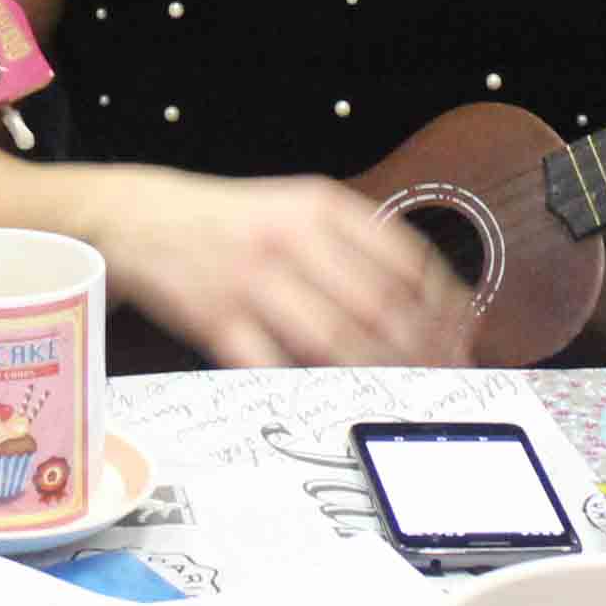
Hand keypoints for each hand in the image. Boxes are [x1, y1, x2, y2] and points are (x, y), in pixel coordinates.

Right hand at [105, 172, 472, 369]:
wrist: (142, 218)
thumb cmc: (233, 223)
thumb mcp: (297, 207)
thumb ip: (355, 244)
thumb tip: (428, 300)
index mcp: (319, 207)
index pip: (405, 258)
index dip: (444, 306)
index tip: (463, 337)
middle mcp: (289, 238)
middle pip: (378, 306)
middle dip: (421, 352)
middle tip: (442, 378)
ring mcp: (250, 280)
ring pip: (333, 339)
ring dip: (376, 375)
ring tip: (401, 394)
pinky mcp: (214, 319)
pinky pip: (271, 364)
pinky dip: (307, 387)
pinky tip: (334, 398)